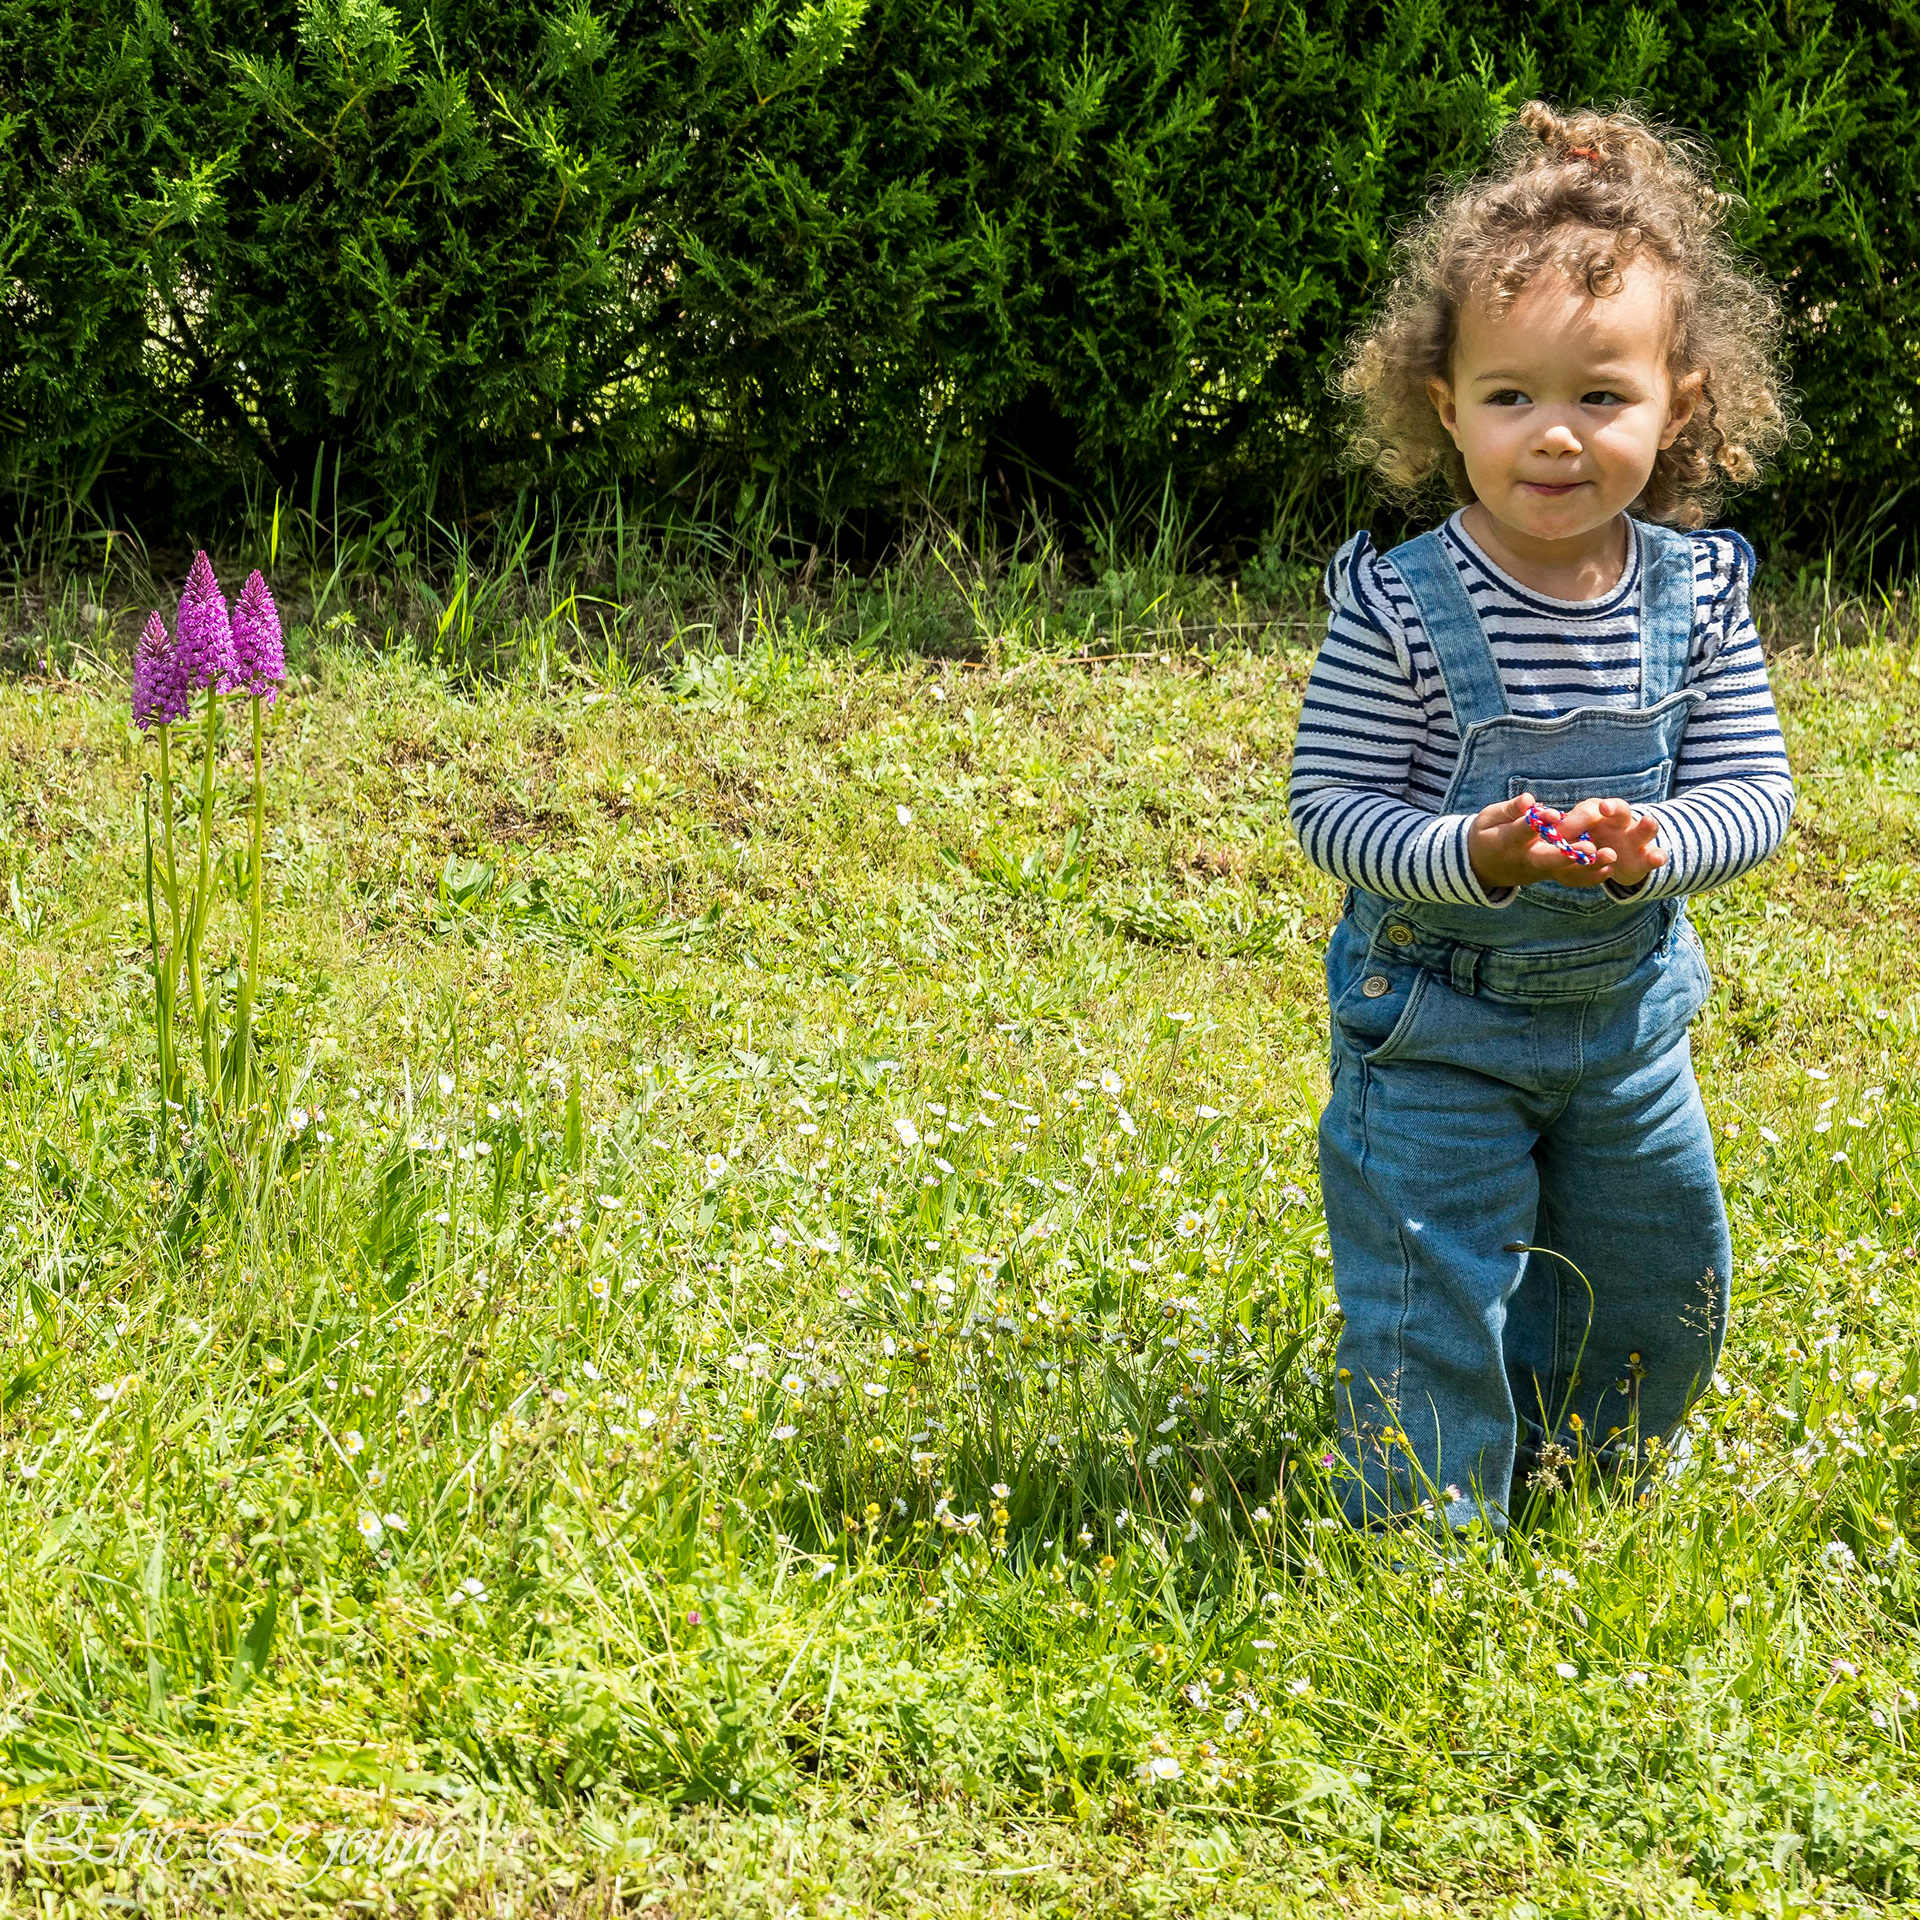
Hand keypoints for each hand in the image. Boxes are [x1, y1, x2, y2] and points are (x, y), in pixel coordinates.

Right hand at [1467, 793, 1662, 892]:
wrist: (1481, 867)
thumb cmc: (1486, 834)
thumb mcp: (1488, 818)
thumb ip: (1510, 810)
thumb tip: (1529, 800)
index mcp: (1506, 842)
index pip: (1523, 832)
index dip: (1538, 823)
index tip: (1555, 814)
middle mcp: (1524, 859)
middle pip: (1547, 859)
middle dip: (1569, 854)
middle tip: (1590, 847)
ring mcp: (1537, 871)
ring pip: (1563, 871)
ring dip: (1587, 866)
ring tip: (1610, 856)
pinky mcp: (1547, 876)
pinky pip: (1568, 879)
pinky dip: (1589, 876)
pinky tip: (1608, 869)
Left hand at [1553, 794, 1666, 889]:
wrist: (1606, 861)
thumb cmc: (1583, 842)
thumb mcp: (1568, 836)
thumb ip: (1557, 830)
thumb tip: (1530, 811)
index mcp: (1597, 814)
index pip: (1587, 811)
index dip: (1574, 821)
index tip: (1559, 831)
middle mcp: (1618, 822)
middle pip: (1620, 810)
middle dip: (1614, 808)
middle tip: (1604, 808)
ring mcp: (1634, 839)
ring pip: (1643, 829)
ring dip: (1646, 825)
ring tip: (1648, 820)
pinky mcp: (1644, 857)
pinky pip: (1653, 855)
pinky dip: (1656, 857)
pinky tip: (1658, 858)